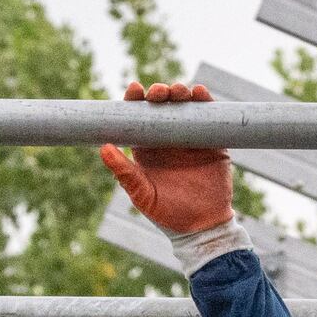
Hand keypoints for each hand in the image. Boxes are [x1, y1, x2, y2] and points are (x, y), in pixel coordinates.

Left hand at [98, 80, 234, 237]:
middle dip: (159, 92)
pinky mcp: (212, 141)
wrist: (201, 226)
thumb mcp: (142, 194)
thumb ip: (124, 172)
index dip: (136, 99)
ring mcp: (190, 137)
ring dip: (180, 92)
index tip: (134, 89)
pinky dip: (205, 101)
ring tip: (178, 92)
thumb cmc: (167, 213)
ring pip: (184, 105)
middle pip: (162, 105)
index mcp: (147, 146)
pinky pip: (208, 116)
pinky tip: (200, 93)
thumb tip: (103, 147)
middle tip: (158, 93)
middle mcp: (168, 137)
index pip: (139, 115)